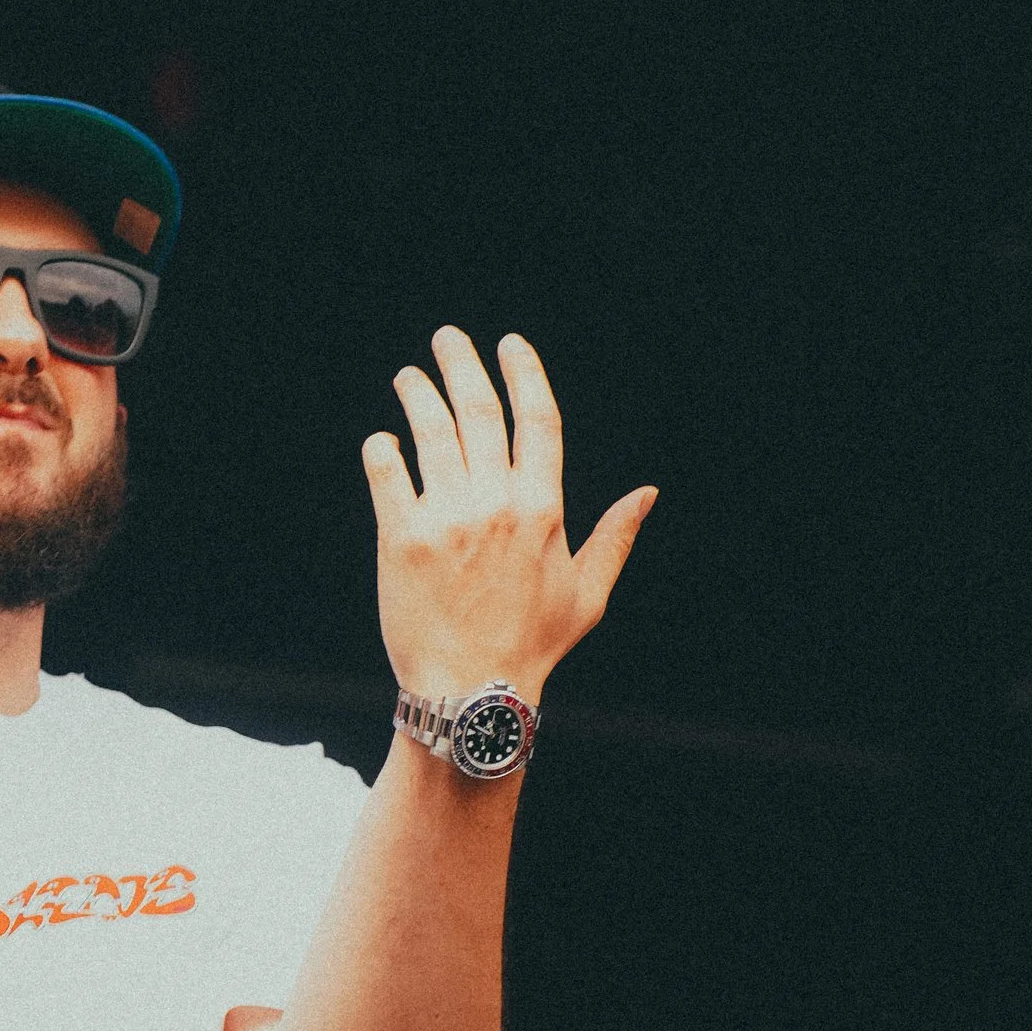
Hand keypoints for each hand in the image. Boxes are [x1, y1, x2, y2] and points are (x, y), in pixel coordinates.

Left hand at [362, 327, 655, 708]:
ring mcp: (448, 518)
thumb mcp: (588, 593)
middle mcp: (496, 504)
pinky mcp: (402, 539)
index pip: (537, 419)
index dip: (523, 373)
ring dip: (418, 394)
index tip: (509, 343)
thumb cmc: (532, 645)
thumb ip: (614, 536)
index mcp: (543, 508)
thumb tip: (648, 493)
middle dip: (461, 365)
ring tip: (408, 377)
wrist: (471, 691)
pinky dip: (383, 450)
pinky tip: (383, 439)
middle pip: (479, 411)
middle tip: (446, 339)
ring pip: (430, 433)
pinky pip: (387, 474)